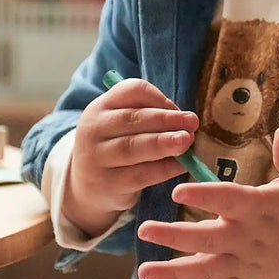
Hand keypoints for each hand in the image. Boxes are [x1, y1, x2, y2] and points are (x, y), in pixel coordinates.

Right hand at [66, 77, 197, 236]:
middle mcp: (94, 129)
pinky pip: (140, 174)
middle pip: (132, 119)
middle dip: (166, 119)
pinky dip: (164, 169)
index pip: (131, 91)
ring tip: (186, 141)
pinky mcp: (107, 184)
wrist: (87, 187)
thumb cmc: (115, 148)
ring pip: (132, 147)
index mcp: (101, 107)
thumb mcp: (122, 126)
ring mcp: (96, 157)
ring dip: (163, 142)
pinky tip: (182, 165)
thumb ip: (149, 118)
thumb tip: (186, 121)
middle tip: (192, 122)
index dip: (159, 98)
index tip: (178, 109)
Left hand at [136, 123, 278, 278]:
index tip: (178, 190)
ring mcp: (244, 264)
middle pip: (207, 239)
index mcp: (258, 209)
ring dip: (174, 272)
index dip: (204, 195)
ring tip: (144, 272)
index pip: (228, 200)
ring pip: (206, 270)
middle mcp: (246, 239)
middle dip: (174, 236)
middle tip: (144, 230)